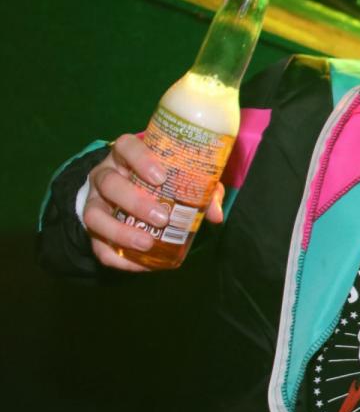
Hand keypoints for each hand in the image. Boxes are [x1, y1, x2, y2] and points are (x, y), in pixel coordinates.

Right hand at [82, 133, 225, 270]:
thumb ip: (202, 190)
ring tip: (147, 243)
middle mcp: (105, 175)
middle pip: (109, 183)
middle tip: (162, 218)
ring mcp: (94, 201)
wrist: (128, 191)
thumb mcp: (181, 179)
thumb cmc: (161, 180)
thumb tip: (216, 215)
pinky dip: (117, 258)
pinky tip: (140, 265)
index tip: (161, 177)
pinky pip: (96, 245)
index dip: (141, 159)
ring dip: (120, 231)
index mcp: (126, 156)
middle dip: (135, 202)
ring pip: (93, 214)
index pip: (126, 146)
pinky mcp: (91, 227)